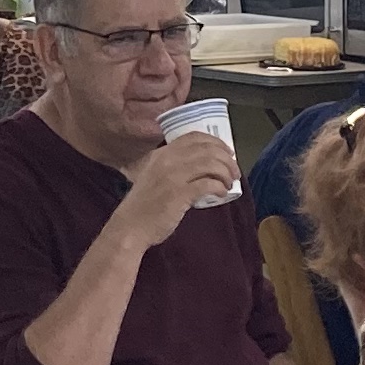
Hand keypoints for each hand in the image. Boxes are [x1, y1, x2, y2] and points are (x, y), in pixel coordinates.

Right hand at [116, 127, 235, 235]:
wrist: (130, 227)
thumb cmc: (144, 206)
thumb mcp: (154, 177)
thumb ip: (172, 168)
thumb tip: (202, 167)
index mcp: (162, 154)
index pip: (194, 137)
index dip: (215, 142)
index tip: (227, 153)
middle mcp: (167, 160)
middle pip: (207, 149)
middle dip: (226, 159)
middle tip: (234, 171)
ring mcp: (173, 176)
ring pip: (210, 164)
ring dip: (226, 172)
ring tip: (229, 183)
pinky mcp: (179, 194)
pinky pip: (208, 184)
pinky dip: (220, 187)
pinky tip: (222, 193)